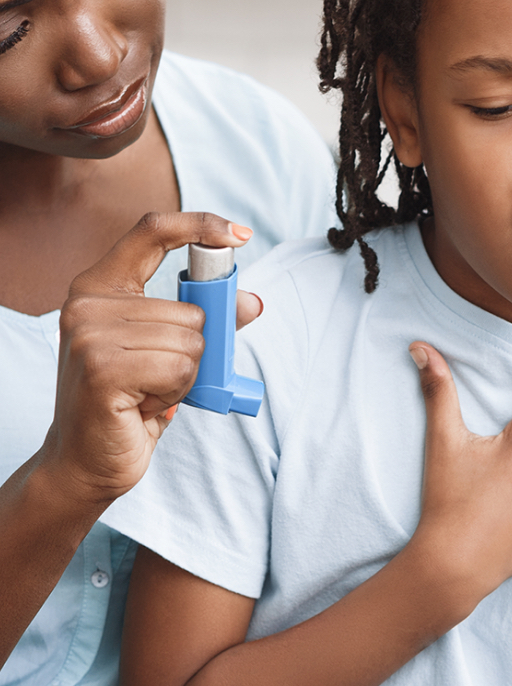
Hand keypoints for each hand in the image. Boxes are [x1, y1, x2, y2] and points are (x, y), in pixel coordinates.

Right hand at [44, 211, 258, 509]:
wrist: (85, 461)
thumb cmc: (129, 401)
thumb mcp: (166, 350)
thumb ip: (206, 321)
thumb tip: (252, 302)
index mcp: (100, 287)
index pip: (152, 231)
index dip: (200, 225)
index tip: (238, 234)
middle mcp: (88, 304)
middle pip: (191, 310)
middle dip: (191, 351)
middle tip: (154, 377)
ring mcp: (90, 335)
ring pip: (191, 341)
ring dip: (183, 376)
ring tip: (146, 392)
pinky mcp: (102, 369)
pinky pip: (181, 369)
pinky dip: (176, 393)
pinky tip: (143, 406)